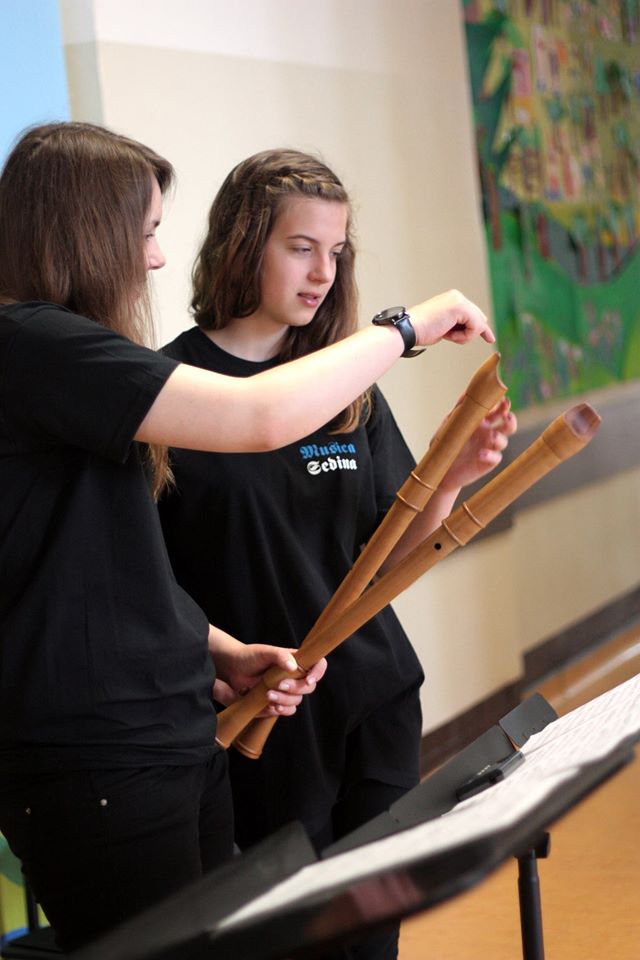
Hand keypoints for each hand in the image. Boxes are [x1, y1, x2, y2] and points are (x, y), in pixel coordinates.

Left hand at [210, 624, 326, 716]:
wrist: (232, 668)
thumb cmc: (249, 656)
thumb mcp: (265, 651)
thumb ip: (280, 655)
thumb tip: (293, 666)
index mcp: (296, 661)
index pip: (317, 665)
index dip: (318, 673)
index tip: (308, 680)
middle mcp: (294, 676)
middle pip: (308, 687)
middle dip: (295, 689)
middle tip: (279, 685)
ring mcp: (286, 690)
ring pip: (297, 701)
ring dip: (285, 701)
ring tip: (268, 695)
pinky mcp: (277, 702)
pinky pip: (287, 711)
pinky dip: (280, 710)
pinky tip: (269, 705)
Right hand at [408, 290, 494, 346]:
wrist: (408, 329)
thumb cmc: (421, 331)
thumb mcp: (444, 326)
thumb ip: (457, 324)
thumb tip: (473, 329)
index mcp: (452, 298)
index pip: (474, 313)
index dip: (481, 328)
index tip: (490, 338)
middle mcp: (457, 296)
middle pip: (479, 317)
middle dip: (476, 332)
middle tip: (474, 339)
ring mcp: (458, 300)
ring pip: (478, 323)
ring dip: (465, 336)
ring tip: (447, 336)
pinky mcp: (460, 307)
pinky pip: (475, 327)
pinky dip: (465, 336)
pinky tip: (448, 335)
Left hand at [438, 397, 516, 491]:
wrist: (441, 469)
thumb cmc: (445, 444)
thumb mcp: (448, 425)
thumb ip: (458, 411)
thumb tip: (464, 394)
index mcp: (482, 422)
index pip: (497, 411)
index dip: (503, 405)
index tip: (503, 400)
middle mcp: (489, 434)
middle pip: (508, 425)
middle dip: (510, 419)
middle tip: (507, 416)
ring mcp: (490, 448)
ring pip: (503, 441)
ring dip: (499, 437)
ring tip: (492, 436)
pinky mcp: (488, 462)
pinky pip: (495, 458)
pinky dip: (490, 455)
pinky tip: (481, 454)